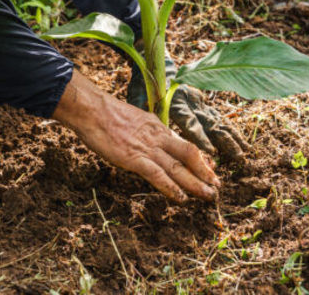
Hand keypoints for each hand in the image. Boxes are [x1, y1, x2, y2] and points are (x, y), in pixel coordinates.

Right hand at [53, 71, 219, 202]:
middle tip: (216, 187)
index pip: (183, 144)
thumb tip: (148, 141)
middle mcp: (157, 136)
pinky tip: (181, 198)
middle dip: (205, 172)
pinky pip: (158, 175)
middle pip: (188, 155)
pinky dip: (171, 187)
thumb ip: (144, 131)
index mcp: (156, 126)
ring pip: (178, 167)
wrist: (91, 109)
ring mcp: (147, 147)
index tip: (210, 170)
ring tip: (208, 196)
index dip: (199, 159)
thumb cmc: (105, 114)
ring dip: (195, 183)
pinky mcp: (135, 158)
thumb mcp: (132, 119)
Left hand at [127, 62, 249, 162]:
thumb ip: (152, 120)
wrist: (157, 70)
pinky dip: (230, 131)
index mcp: (175, 103)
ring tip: (244, 152)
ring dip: (232, 138)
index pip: (190, 122)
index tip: (211, 151)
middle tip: (237, 156)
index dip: (201, 137)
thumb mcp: (143, 104)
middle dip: (225, 141)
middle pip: (210, 124)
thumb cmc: (146, 90)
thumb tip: (155, 138)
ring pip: (218, 122)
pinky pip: (219, 119)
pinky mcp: (204, 104)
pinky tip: (241, 142)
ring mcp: (200, 104)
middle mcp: (192, 104)